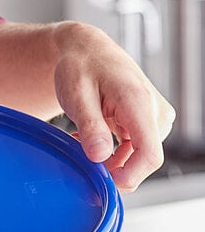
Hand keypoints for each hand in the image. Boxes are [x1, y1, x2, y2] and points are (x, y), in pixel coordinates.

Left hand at [0, 21, 175, 191]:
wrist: (86, 51)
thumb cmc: (80, 67)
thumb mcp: (76, 95)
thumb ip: (90, 126)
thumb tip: (100, 156)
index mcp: (139, 103)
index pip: (150, 155)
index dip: (128, 177)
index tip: (101, 180)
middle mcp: (154, 112)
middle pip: (142, 162)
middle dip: (110, 167)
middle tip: (79, 150)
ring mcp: (154, 118)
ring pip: (136, 159)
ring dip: (107, 159)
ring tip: (81, 140)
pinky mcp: (147, 122)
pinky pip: (133, 151)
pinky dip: (110, 153)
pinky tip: (90, 140)